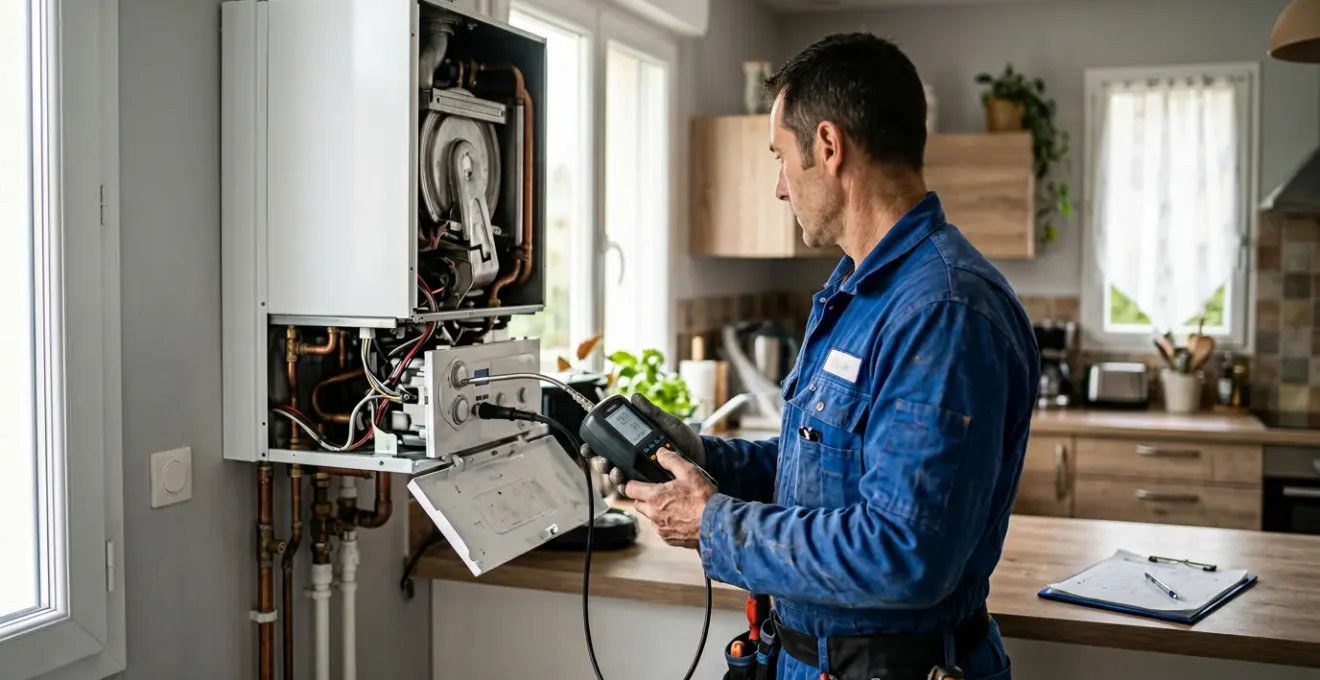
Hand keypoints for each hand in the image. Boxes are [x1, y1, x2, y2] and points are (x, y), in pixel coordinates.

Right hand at [584, 393, 705, 496]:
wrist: (701, 456)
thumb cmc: (684, 438)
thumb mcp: (667, 422)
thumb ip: (650, 412)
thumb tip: (634, 397)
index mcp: (634, 442)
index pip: (609, 444)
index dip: (595, 445)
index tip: (588, 446)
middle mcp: (633, 458)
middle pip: (608, 462)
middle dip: (600, 462)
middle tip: (604, 461)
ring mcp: (640, 472)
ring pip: (617, 477)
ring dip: (612, 475)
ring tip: (616, 471)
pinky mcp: (650, 484)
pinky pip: (633, 490)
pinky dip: (626, 488)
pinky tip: (626, 484)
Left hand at [625, 448, 715, 548]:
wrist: (715, 524)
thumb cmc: (703, 500)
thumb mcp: (689, 472)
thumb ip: (672, 461)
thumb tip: (660, 453)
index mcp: (655, 497)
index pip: (630, 489)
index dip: (633, 483)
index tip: (640, 482)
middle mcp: (653, 515)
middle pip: (637, 503)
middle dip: (644, 497)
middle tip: (660, 492)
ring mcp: (660, 528)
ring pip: (649, 516)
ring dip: (655, 510)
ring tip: (673, 504)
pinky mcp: (668, 539)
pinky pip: (660, 528)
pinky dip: (665, 522)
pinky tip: (679, 517)